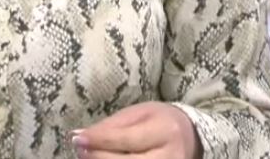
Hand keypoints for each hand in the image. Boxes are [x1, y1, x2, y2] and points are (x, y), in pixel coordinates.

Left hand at [70, 101, 201, 158]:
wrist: (191, 137)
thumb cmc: (159, 121)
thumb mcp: (138, 114)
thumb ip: (110, 126)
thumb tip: (80, 136)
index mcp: (166, 130)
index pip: (128, 138)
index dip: (100, 140)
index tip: (78, 138)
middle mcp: (171, 156)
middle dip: (99, 158)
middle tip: (81, 151)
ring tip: (89, 158)